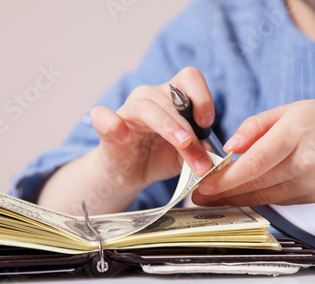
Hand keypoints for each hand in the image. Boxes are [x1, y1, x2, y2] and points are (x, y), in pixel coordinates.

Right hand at [39, 67, 216, 214]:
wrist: (129, 175)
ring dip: (168, 126)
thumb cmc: (158, 157)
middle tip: (202, 157)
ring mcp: (127, 110)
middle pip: (172, 99)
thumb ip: (197, 152)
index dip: (202, 96)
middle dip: (190, 129)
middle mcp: (150, 97)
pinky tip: (124, 137)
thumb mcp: (184, 157)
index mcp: (172, 98)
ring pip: (147, 107)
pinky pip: (103, 116)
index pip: (188, 78)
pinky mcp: (106, 128)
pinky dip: (113, 123)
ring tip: (182, 144)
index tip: (208, 124)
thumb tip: (211, 152)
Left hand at [193, 100, 314, 205]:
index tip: (202, 185)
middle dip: (222, 194)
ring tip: (209, 201)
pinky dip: (254, 200)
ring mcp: (311, 184)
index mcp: (297, 134)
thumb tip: (229, 147)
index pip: (254, 162)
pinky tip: (236, 198)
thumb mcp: (291, 109)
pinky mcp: (313, 197)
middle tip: (196, 197)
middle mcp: (305, 163)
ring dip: (234, 201)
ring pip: (264, 197)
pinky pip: (277, 200)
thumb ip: (256, 126)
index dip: (225, 178)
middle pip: (255, 184)